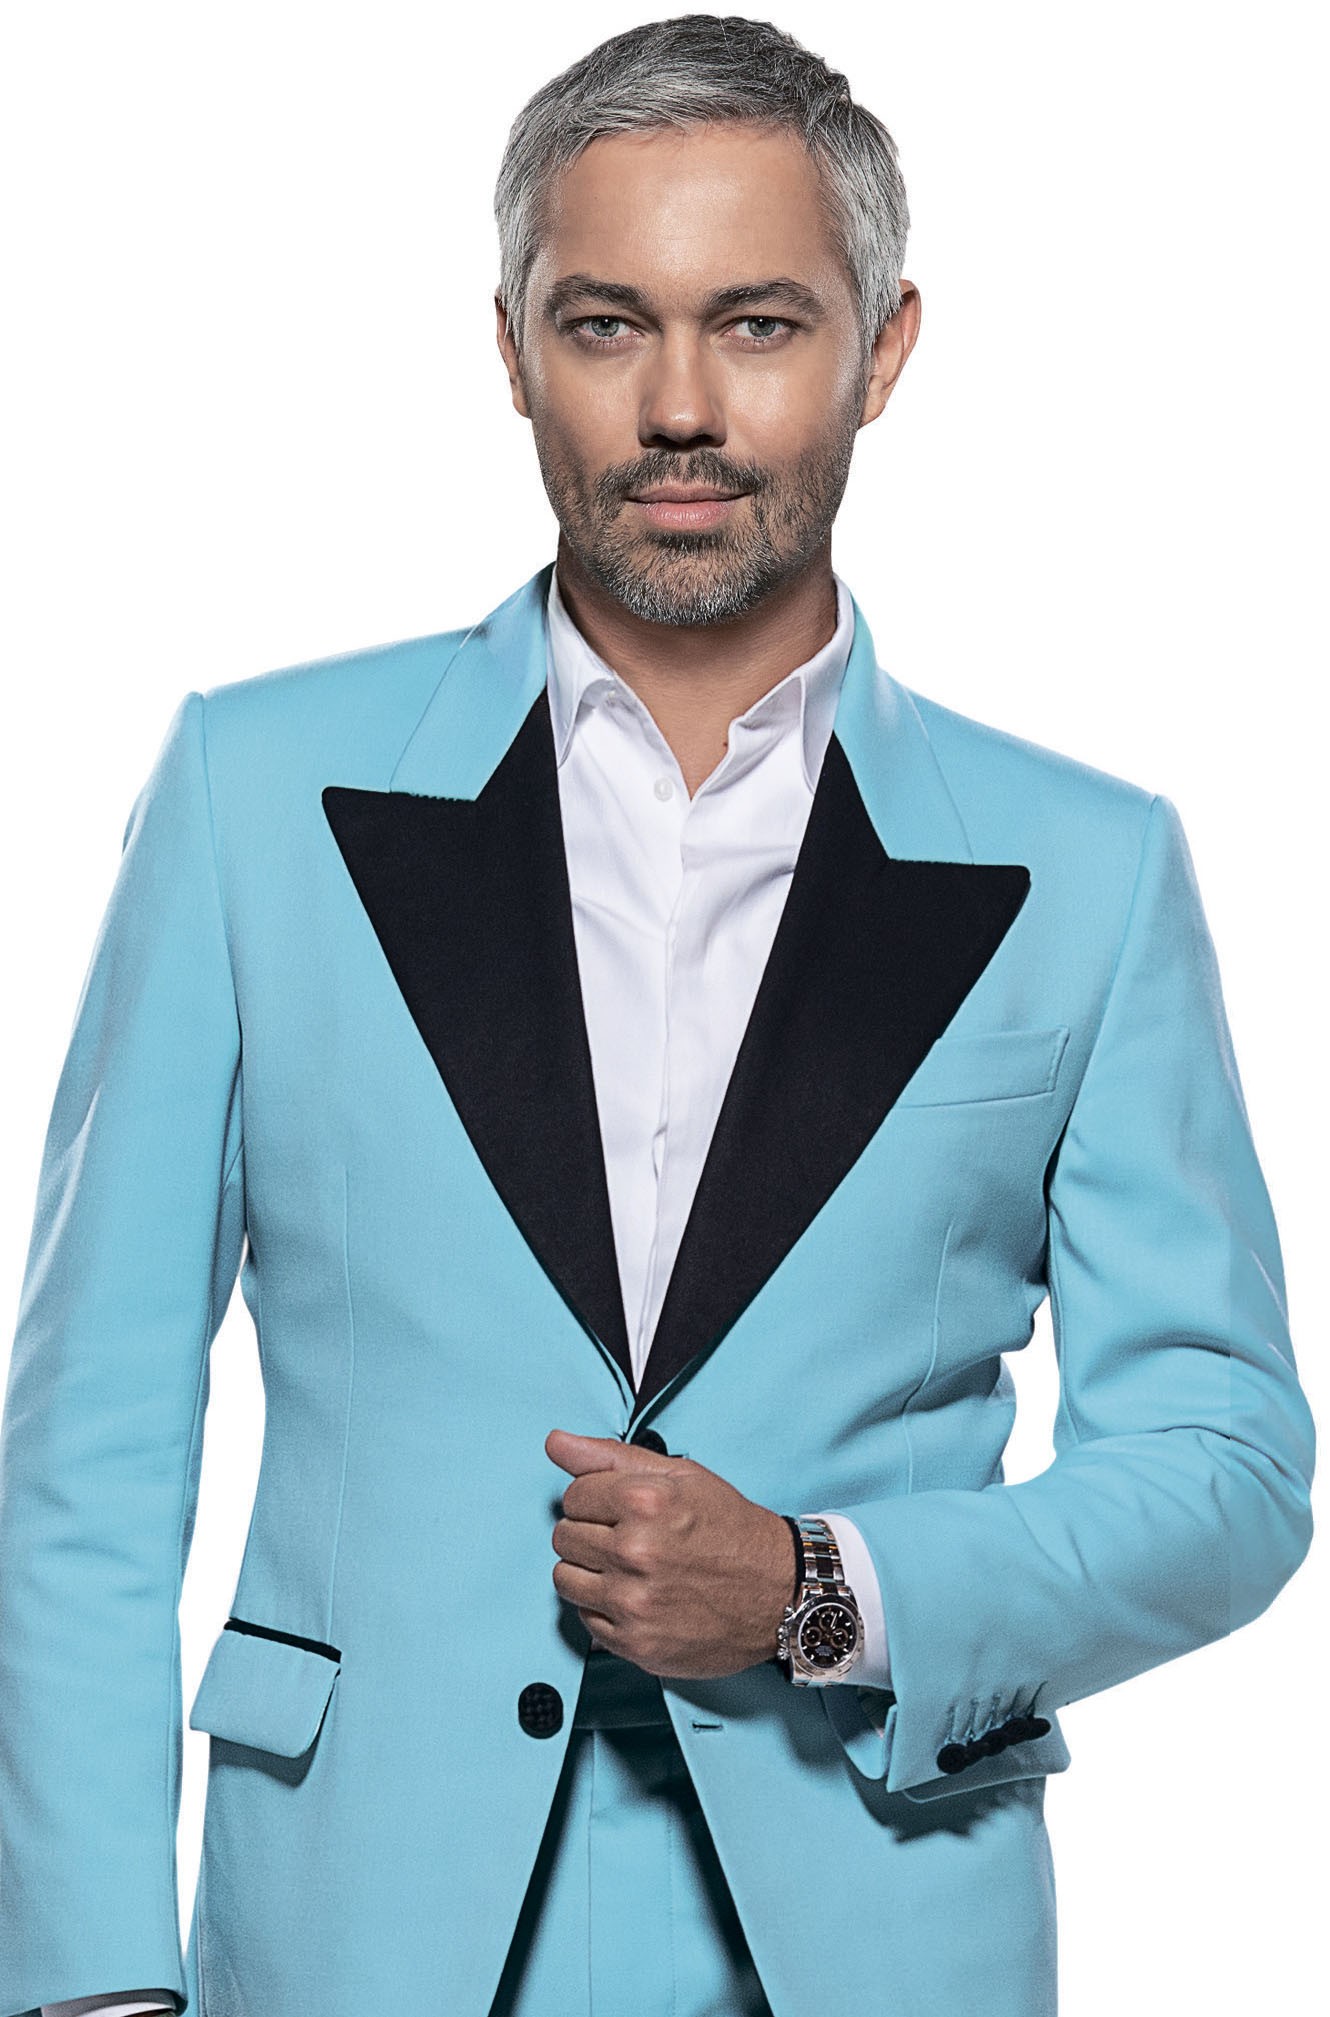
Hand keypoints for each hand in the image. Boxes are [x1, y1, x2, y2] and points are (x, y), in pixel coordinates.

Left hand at [545, 1428, 797, 1679]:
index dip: (595, 1499)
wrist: (778, 1592)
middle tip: (627, 1538)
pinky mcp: (635, 1643)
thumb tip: (555, 1443)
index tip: (620, 1508)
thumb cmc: (731, 1530)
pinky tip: (637, 1597)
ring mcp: (633, 1602)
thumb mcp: (681, 1476)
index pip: (572, 1495)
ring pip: (564, 1579)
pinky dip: (604, 1609)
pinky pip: (584, 1619)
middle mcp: (635, 1552)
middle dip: (589, 1533)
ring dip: (589, 1572)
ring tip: (628, 1568)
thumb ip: (610, 1456)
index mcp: (644, 1502)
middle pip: (563, 1536)